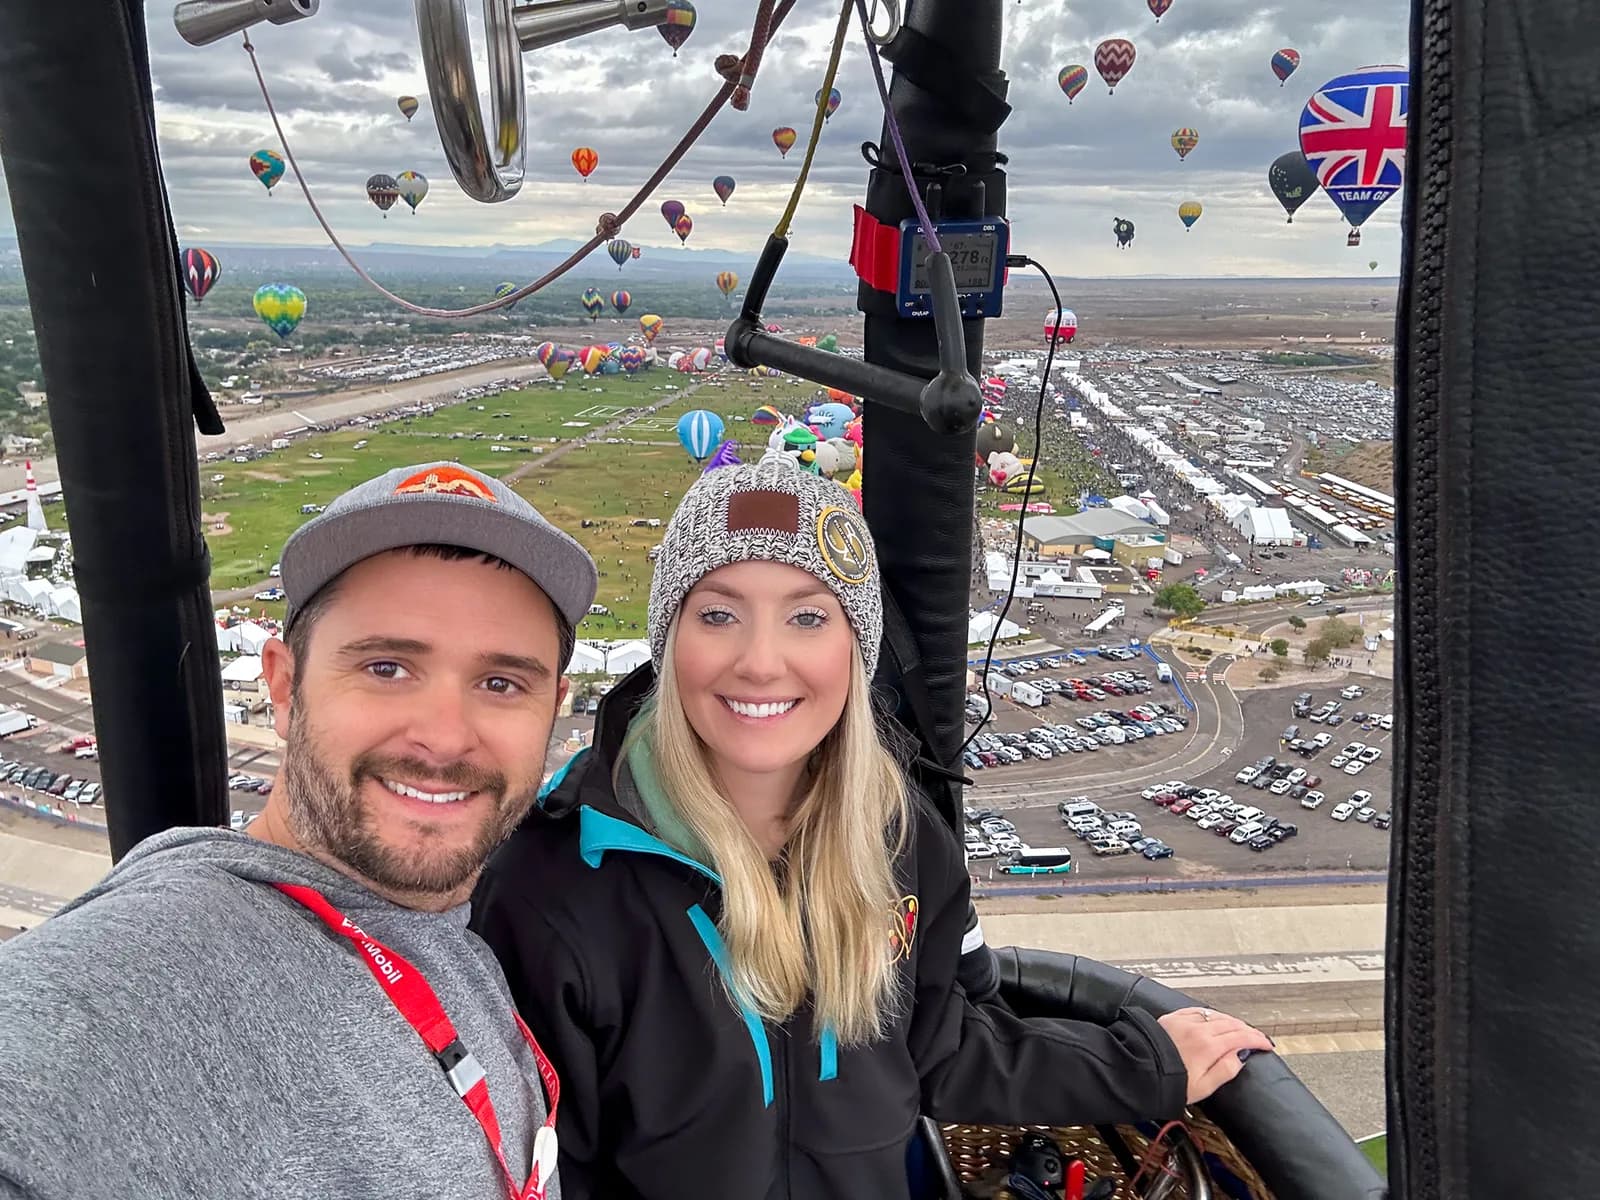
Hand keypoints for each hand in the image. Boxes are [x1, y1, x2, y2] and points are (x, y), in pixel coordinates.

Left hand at [1157, 1007, 1274, 1103]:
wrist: (1137, 1071)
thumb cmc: (1168, 1083)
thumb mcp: (1203, 1086)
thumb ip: (1226, 1070)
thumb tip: (1241, 1056)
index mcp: (1209, 1046)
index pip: (1241, 1037)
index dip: (1258, 1040)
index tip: (1267, 1045)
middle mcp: (1199, 1029)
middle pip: (1231, 1024)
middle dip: (1247, 1030)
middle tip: (1256, 1038)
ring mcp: (1185, 1021)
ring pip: (1216, 1015)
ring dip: (1231, 1021)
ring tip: (1239, 1028)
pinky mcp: (1172, 1018)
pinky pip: (1198, 1010)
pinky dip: (1211, 1014)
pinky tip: (1213, 1017)